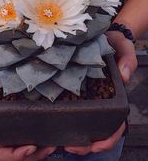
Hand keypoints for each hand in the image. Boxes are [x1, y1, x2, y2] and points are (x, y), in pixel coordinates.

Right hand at [0, 70, 55, 160]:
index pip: (0, 151)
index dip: (15, 155)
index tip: (31, 147)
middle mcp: (6, 129)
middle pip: (19, 153)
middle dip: (35, 154)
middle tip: (50, 146)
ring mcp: (18, 123)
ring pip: (31, 146)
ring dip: (43, 148)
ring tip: (54, 142)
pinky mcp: (29, 115)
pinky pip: (37, 130)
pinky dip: (46, 134)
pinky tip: (55, 129)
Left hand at [65, 31, 134, 154]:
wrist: (104, 36)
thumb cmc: (116, 44)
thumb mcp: (125, 48)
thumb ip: (128, 61)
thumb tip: (124, 77)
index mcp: (114, 95)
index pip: (116, 124)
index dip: (107, 138)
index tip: (93, 145)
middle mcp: (101, 98)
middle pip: (97, 129)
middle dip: (86, 144)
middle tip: (69, 147)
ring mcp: (88, 94)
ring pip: (84, 121)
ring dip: (74, 135)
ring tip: (60, 141)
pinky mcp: (76, 87)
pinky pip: (72, 105)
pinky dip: (66, 117)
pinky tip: (56, 121)